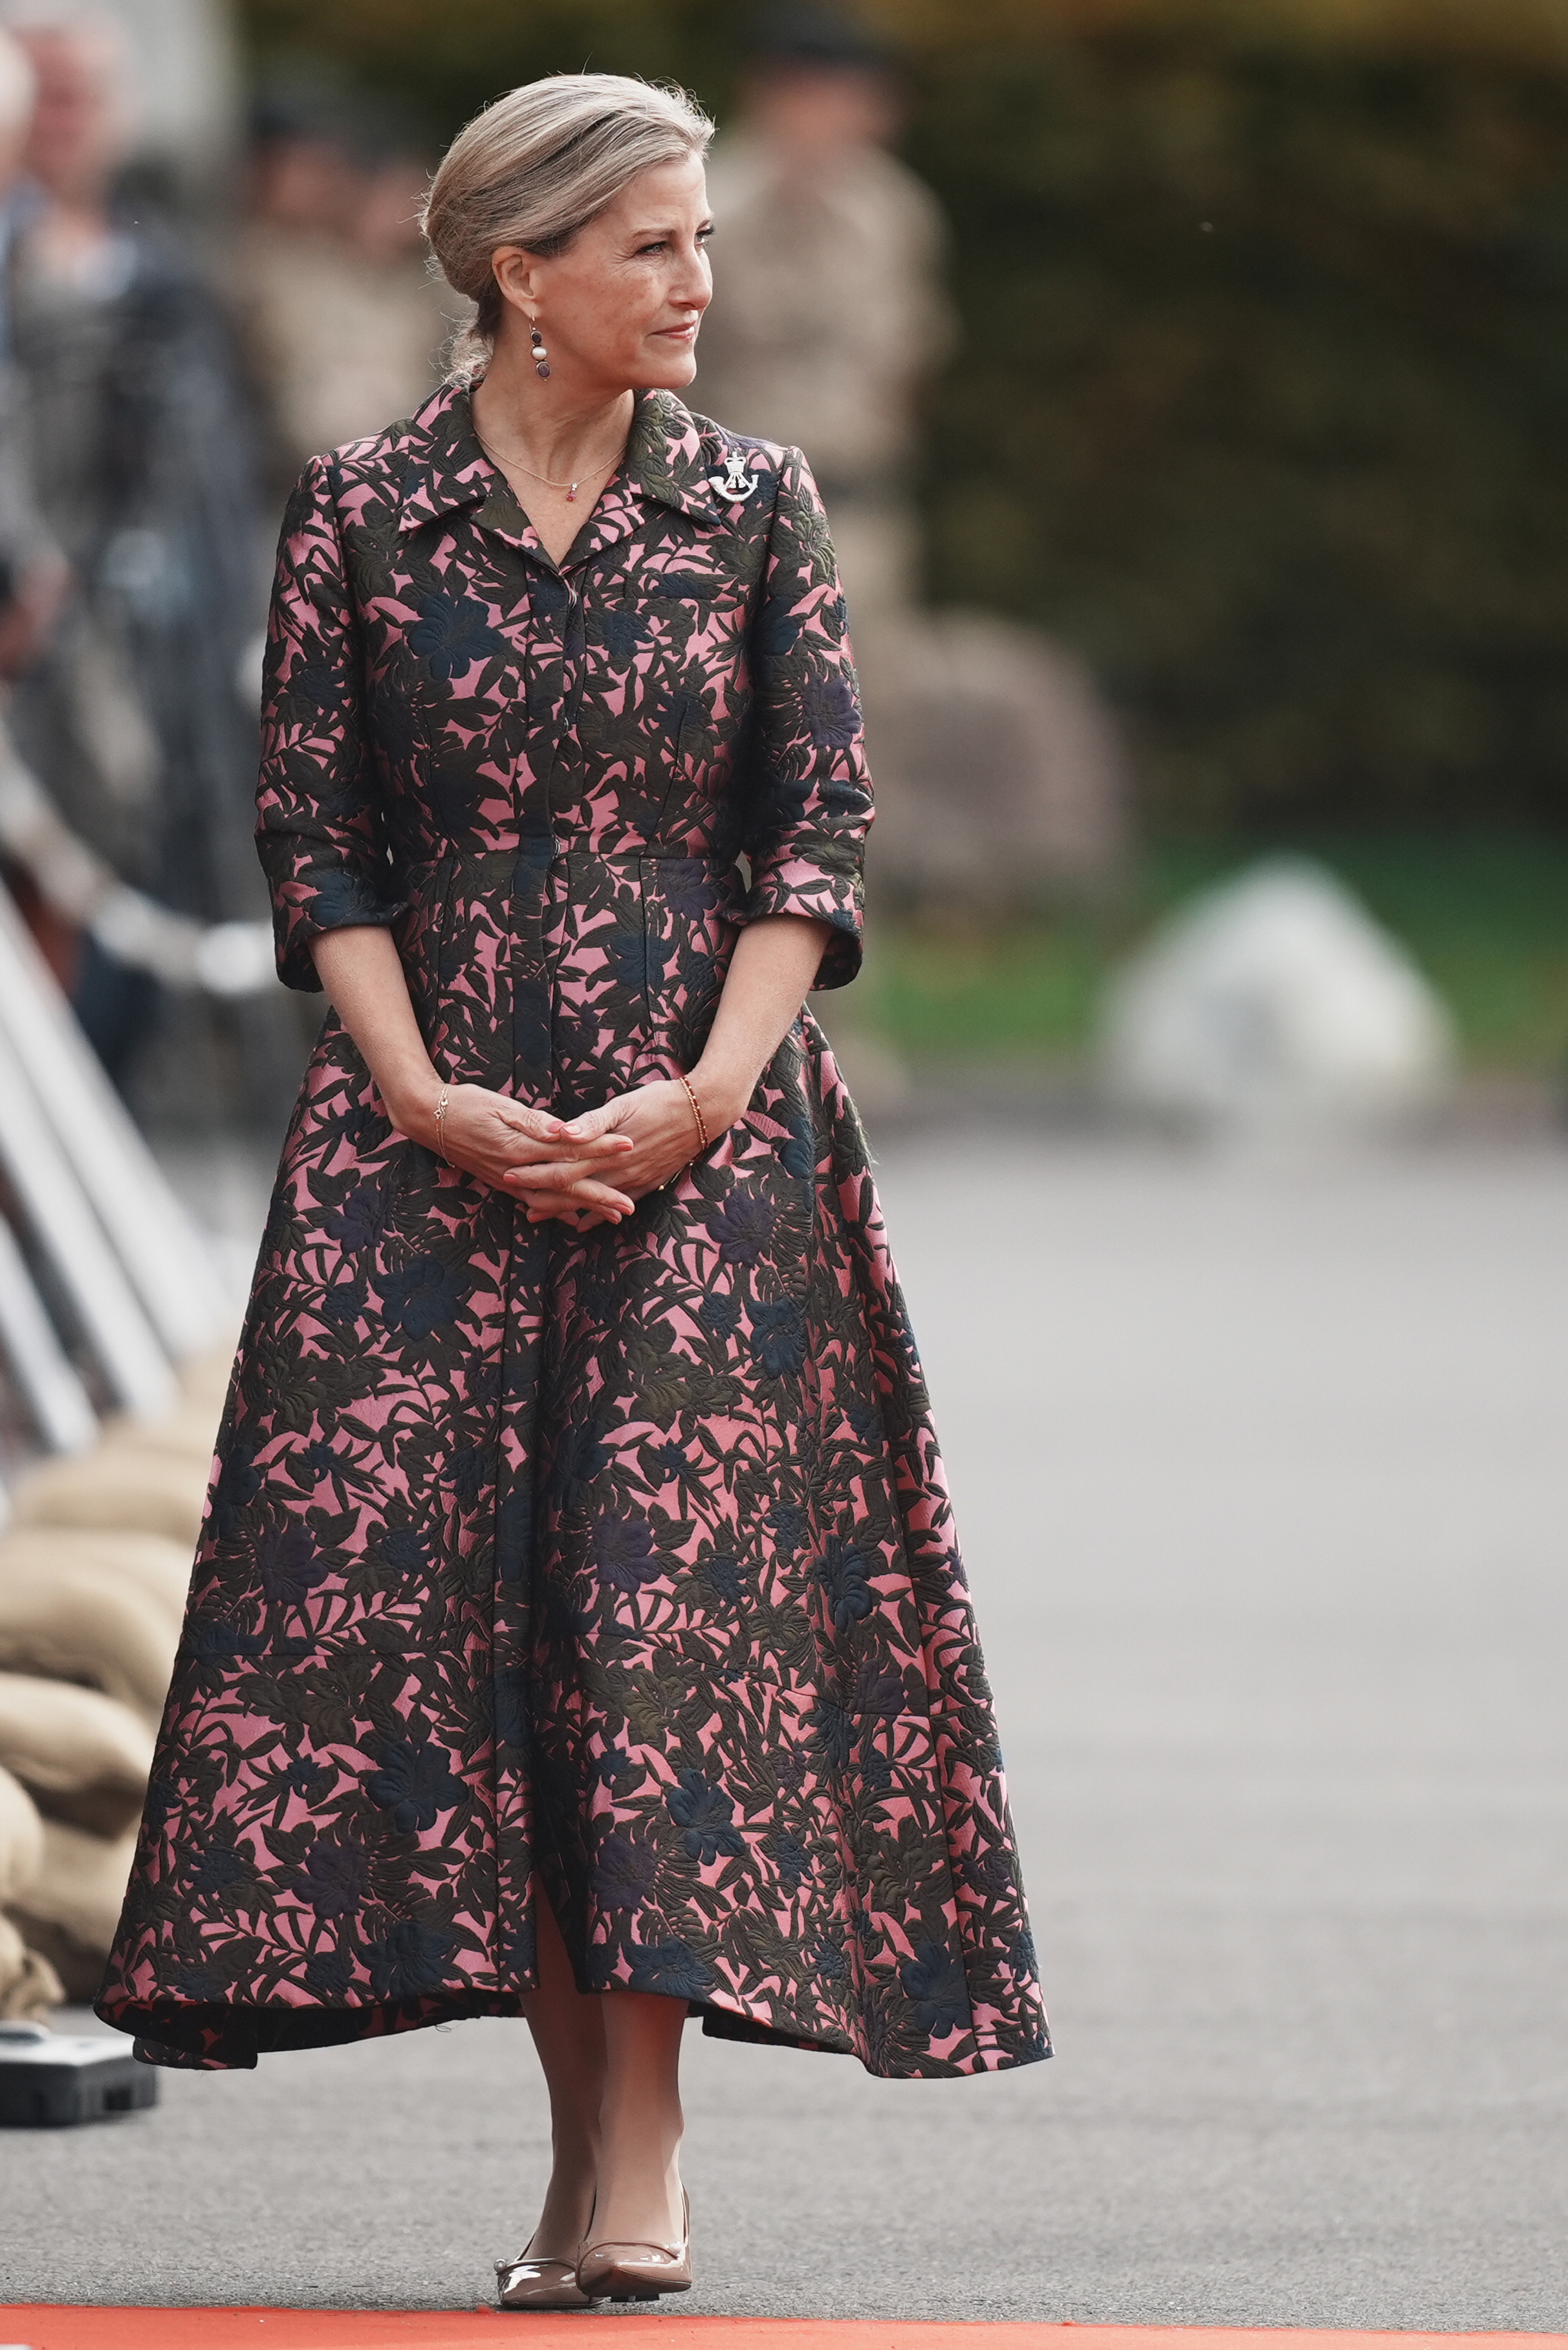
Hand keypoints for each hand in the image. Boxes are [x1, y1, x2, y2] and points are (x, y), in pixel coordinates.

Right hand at [403, 1081, 636, 1223]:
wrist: (429, 1118)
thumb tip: (565, 1130)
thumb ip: (533, 1121)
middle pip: (566, 1184)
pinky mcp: (502, 1183)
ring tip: (611, 1217)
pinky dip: (555, 1211)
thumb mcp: (500, 1105)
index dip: (601, 1148)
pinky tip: (572, 1218)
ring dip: (583, 1209)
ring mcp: (509, 1180)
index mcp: (521, 1146)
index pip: (570, 1149)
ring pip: (553, 1200)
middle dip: (600, 1195)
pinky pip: (534, 1201)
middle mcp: (517, 1169)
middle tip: (630, 1206)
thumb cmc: (466, 1104)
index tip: (629, 1146)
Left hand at [507, 1077, 712, 1229]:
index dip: (534, 1174)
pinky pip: (617, 1206)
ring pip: (590, 1202)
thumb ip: (591, 1123)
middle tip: (516, 1200)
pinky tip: (582, 1224)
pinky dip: (597, 1216)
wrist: (702, 1113)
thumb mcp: (623, 1104)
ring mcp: (633, 1181)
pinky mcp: (647, 1184)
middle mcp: (617, 1172)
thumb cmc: (659, 1100)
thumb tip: (562, 1134)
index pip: (561, 1169)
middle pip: (571, 1190)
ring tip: (537, 1215)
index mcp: (606, 1151)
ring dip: (563, 1210)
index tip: (508, 1174)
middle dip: (541, 1196)